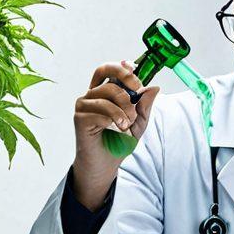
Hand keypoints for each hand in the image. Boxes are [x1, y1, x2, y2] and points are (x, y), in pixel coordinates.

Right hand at [72, 60, 160, 209]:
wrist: (106, 164)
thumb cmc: (119, 142)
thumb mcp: (138, 122)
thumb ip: (145, 105)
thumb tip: (154, 87)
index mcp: (105, 92)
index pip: (109, 70)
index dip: (121, 68)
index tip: (134, 72)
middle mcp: (92, 95)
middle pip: (108, 78)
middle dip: (126, 89)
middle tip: (135, 104)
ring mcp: (84, 105)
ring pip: (106, 95)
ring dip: (122, 110)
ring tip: (126, 125)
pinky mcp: (80, 118)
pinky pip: (99, 112)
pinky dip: (112, 120)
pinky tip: (116, 129)